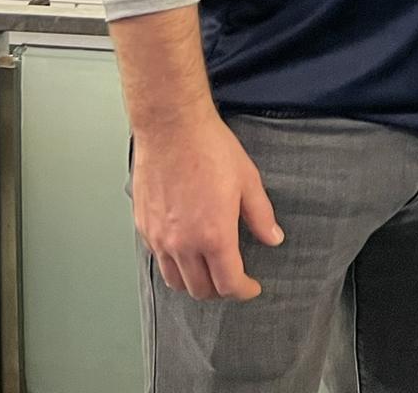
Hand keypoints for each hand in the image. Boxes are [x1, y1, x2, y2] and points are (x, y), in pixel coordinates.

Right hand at [131, 111, 282, 301]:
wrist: (171, 126)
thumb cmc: (209, 147)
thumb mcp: (247, 179)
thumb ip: (261, 215)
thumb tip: (273, 238)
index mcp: (214, 236)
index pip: (228, 284)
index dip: (244, 291)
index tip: (251, 287)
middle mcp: (183, 244)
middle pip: (201, 290)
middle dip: (220, 290)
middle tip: (232, 279)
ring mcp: (159, 238)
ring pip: (176, 281)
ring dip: (194, 283)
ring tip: (208, 271)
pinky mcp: (144, 227)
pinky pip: (159, 259)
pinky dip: (173, 265)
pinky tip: (184, 251)